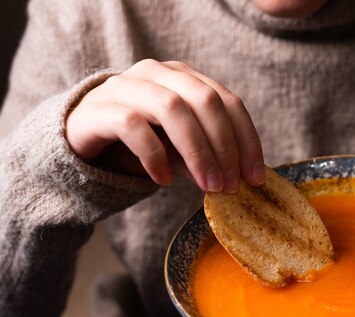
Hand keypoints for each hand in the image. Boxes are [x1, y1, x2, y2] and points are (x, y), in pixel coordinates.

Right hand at [66, 59, 264, 191]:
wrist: (80, 136)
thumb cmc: (140, 141)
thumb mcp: (180, 150)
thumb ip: (206, 156)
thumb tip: (238, 179)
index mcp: (185, 78)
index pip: (229, 102)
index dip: (247, 140)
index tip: (255, 177)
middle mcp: (159, 73)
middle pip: (205, 101)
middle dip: (224, 147)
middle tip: (230, 185)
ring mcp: (128, 85)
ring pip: (172, 109)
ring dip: (197, 152)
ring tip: (206, 186)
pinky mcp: (101, 107)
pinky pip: (133, 127)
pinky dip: (155, 156)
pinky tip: (163, 180)